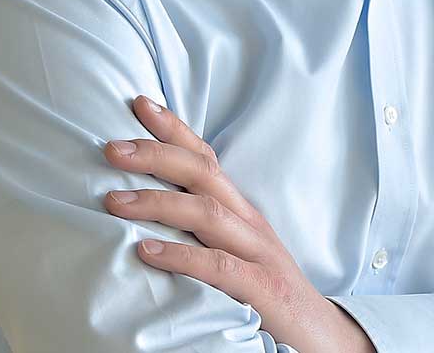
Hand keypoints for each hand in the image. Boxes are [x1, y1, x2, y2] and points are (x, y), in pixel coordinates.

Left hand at [101, 94, 375, 352]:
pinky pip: (219, 267)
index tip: (140, 104)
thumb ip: (201, 231)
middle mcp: (250, 223)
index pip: (207, 159)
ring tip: (114, 201)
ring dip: (158, 202)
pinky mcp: (263, 289)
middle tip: (111, 148)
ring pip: (208, 213)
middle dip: (157, 155)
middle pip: (204, 174)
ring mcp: (259, 254)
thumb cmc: (266, 295)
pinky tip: (146, 252)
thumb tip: (145, 213)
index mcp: (242, 212)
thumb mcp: (235, 252)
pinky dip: (181, 256)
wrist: (321, 338)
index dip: (175, 129)